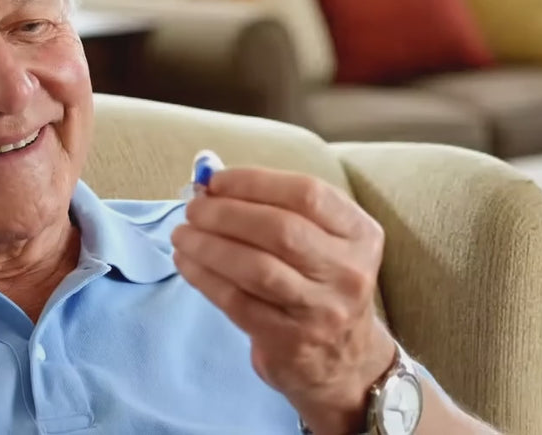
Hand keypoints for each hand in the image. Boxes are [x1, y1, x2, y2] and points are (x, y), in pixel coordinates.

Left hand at [171, 167, 395, 434]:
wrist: (344, 361)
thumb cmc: (318, 285)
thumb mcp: (321, 242)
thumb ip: (275, 208)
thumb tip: (209, 185)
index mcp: (360, 234)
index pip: (307, 194)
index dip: (254, 182)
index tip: (216, 181)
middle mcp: (348, 271)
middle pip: (280, 229)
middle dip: (225, 213)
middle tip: (192, 210)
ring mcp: (321, 310)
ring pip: (255, 267)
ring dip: (207, 245)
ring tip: (182, 234)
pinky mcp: (290, 341)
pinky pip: (236, 301)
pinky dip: (203, 277)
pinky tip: (186, 262)